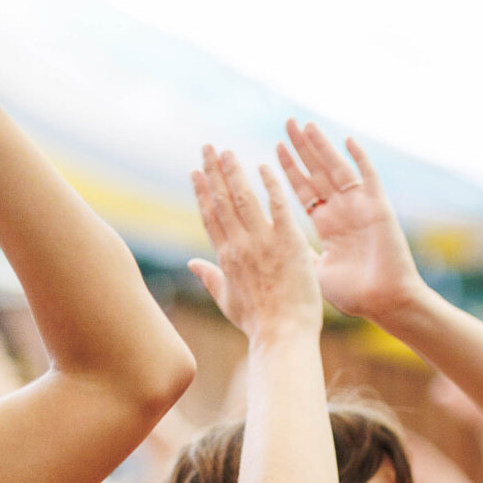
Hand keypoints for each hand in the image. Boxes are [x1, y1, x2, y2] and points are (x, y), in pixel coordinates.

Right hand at [188, 147, 321, 346]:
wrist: (282, 335)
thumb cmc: (258, 323)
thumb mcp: (227, 300)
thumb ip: (210, 277)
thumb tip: (193, 264)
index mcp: (225, 257)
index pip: (210, 216)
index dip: (201, 191)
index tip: (195, 171)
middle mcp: (240, 245)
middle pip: (221, 200)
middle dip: (213, 172)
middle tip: (208, 147)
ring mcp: (263, 242)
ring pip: (243, 198)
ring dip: (234, 171)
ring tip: (227, 151)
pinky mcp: (289, 243)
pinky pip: (278, 207)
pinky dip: (270, 186)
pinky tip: (265, 167)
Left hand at [276, 121, 425, 325]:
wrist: (386, 302)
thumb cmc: (354, 295)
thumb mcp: (314, 269)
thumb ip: (295, 250)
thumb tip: (268, 244)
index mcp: (329, 227)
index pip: (305, 190)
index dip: (291, 169)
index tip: (276, 148)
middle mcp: (344, 212)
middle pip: (319, 173)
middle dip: (302, 149)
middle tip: (287, 122)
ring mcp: (362, 208)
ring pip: (338, 169)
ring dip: (322, 146)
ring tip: (306, 124)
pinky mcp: (380, 208)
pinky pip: (369, 178)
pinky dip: (360, 158)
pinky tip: (347, 139)